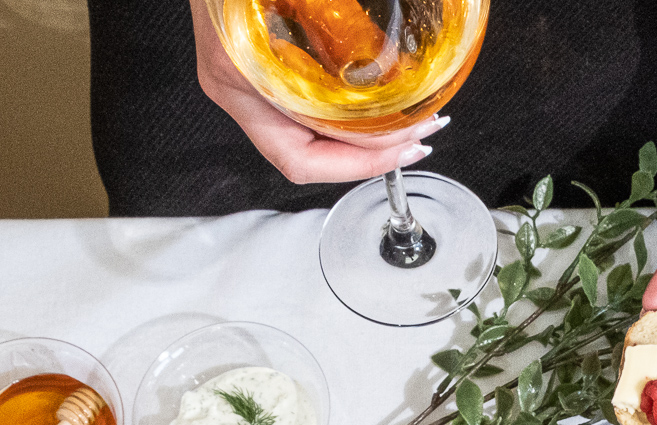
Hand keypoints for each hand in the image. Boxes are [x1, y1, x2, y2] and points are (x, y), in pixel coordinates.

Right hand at [189, 0, 444, 184]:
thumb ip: (334, 29)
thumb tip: (380, 63)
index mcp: (236, 77)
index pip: (299, 158)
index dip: (358, 163)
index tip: (404, 145)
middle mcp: (237, 87)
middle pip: (311, 156)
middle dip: (372, 152)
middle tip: (420, 134)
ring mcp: (248, 79)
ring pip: (313, 135)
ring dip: (366, 135)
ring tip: (412, 120)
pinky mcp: (262, 64)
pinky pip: (309, 106)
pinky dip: (349, 110)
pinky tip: (381, 97)